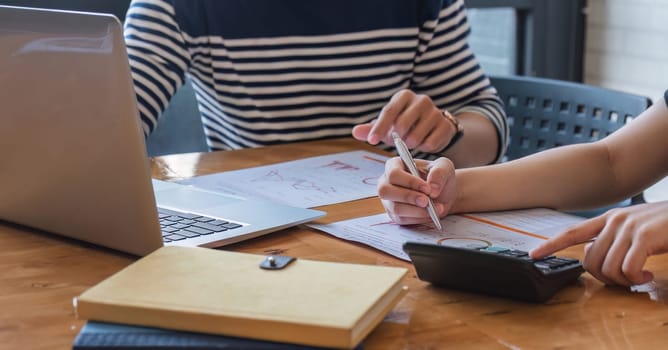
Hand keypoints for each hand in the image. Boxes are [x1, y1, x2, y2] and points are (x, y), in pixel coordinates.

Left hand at [352, 89, 457, 152]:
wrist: (435, 128)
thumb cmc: (406, 125)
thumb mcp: (388, 126)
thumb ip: (371, 129)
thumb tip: (355, 132)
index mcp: (404, 96)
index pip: (388, 111)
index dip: (379, 128)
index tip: (372, 141)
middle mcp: (421, 100)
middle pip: (402, 125)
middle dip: (398, 139)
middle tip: (400, 141)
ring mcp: (436, 111)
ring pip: (415, 137)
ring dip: (411, 145)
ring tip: (413, 141)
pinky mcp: (446, 125)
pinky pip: (429, 145)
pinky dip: (424, 149)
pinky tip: (425, 143)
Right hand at [377, 156, 455, 224]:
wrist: (443, 194)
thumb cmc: (438, 177)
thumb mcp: (444, 168)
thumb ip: (439, 173)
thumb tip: (433, 188)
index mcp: (394, 165)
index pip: (394, 173)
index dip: (409, 182)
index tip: (427, 188)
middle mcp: (386, 182)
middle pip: (385, 191)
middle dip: (408, 197)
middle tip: (427, 201)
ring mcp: (388, 200)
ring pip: (395, 208)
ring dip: (417, 210)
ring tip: (436, 209)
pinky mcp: (394, 215)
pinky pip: (402, 219)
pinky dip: (418, 218)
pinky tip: (430, 215)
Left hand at [530, 201, 667, 285]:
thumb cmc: (666, 225)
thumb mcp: (635, 229)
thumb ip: (613, 240)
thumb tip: (595, 257)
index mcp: (609, 219)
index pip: (572, 232)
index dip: (551, 244)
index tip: (533, 255)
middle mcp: (615, 221)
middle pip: (590, 261)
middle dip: (604, 278)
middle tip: (624, 280)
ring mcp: (629, 228)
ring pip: (608, 268)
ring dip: (623, 281)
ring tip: (639, 277)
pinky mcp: (645, 238)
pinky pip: (627, 270)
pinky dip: (636, 279)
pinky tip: (646, 274)